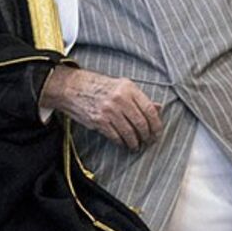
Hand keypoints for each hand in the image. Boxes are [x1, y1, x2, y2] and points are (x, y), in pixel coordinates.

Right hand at [40, 66, 162, 149]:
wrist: (72, 87)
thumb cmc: (98, 85)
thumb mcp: (121, 86)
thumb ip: (140, 98)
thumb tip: (159, 108)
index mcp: (129, 88)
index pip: (150, 110)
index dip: (157, 125)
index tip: (157, 133)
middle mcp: (120, 99)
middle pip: (141, 124)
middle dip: (147, 136)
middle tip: (148, 141)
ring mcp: (109, 111)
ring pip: (129, 133)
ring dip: (135, 142)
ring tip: (136, 145)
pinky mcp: (98, 121)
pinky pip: (115, 136)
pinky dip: (122, 142)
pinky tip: (123, 143)